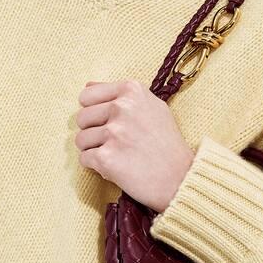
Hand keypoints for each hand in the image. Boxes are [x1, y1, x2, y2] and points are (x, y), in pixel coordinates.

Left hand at [75, 78, 195, 212]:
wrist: (181, 177)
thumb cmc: (168, 143)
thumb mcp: (153, 107)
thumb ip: (121, 95)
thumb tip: (88, 84)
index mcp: (132, 91)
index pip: (87, 95)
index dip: (93, 110)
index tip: (107, 121)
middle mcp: (122, 107)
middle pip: (82, 118)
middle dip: (93, 132)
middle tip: (114, 143)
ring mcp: (114, 132)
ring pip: (80, 140)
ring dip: (94, 150)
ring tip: (117, 155)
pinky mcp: (106, 157)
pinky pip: (84, 159)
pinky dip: (96, 166)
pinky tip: (115, 167)